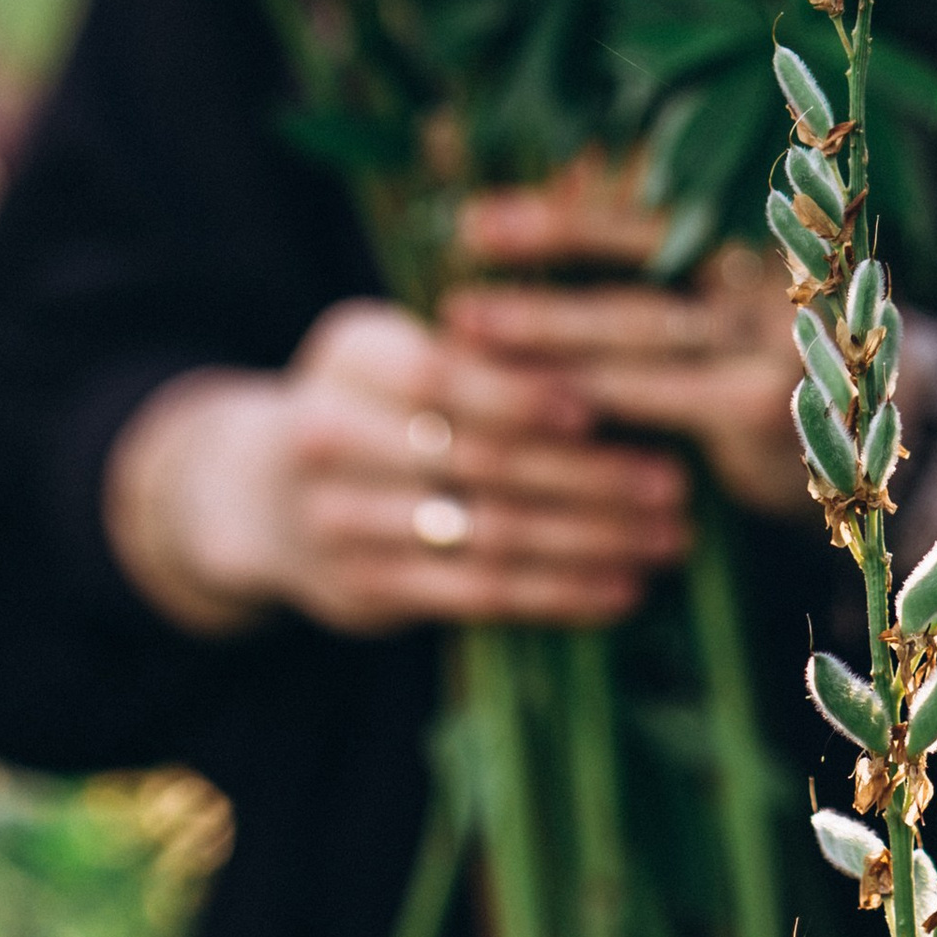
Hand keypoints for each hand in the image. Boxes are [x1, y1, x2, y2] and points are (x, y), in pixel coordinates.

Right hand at [103, 298, 693, 637]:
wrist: (262, 492)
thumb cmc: (378, 401)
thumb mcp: (401, 347)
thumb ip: (486, 343)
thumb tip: (620, 342)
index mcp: (351, 355)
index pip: (438, 374)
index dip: (519, 393)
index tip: (600, 406)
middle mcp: (328, 436)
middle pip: (476, 459)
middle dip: (589, 475)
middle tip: (674, 481)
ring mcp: (339, 521)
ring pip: (487, 532)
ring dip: (591, 539)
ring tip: (668, 537)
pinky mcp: (363, 590)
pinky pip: (477, 594)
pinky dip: (558, 593)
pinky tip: (622, 587)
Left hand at [444, 160, 809, 521]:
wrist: (868, 439)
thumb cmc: (768, 346)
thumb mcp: (726, 283)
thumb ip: (661, 242)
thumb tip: (558, 181)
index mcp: (768, 215)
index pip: (659, 190)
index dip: (574, 191)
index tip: (485, 204)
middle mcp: (778, 262)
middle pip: (646, 243)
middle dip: (551, 237)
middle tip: (466, 233)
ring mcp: (773, 333)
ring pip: (636, 320)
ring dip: (544, 319)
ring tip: (467, 322)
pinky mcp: (757, 404)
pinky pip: (649, 390)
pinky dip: (582, 390)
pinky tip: (521, 398)